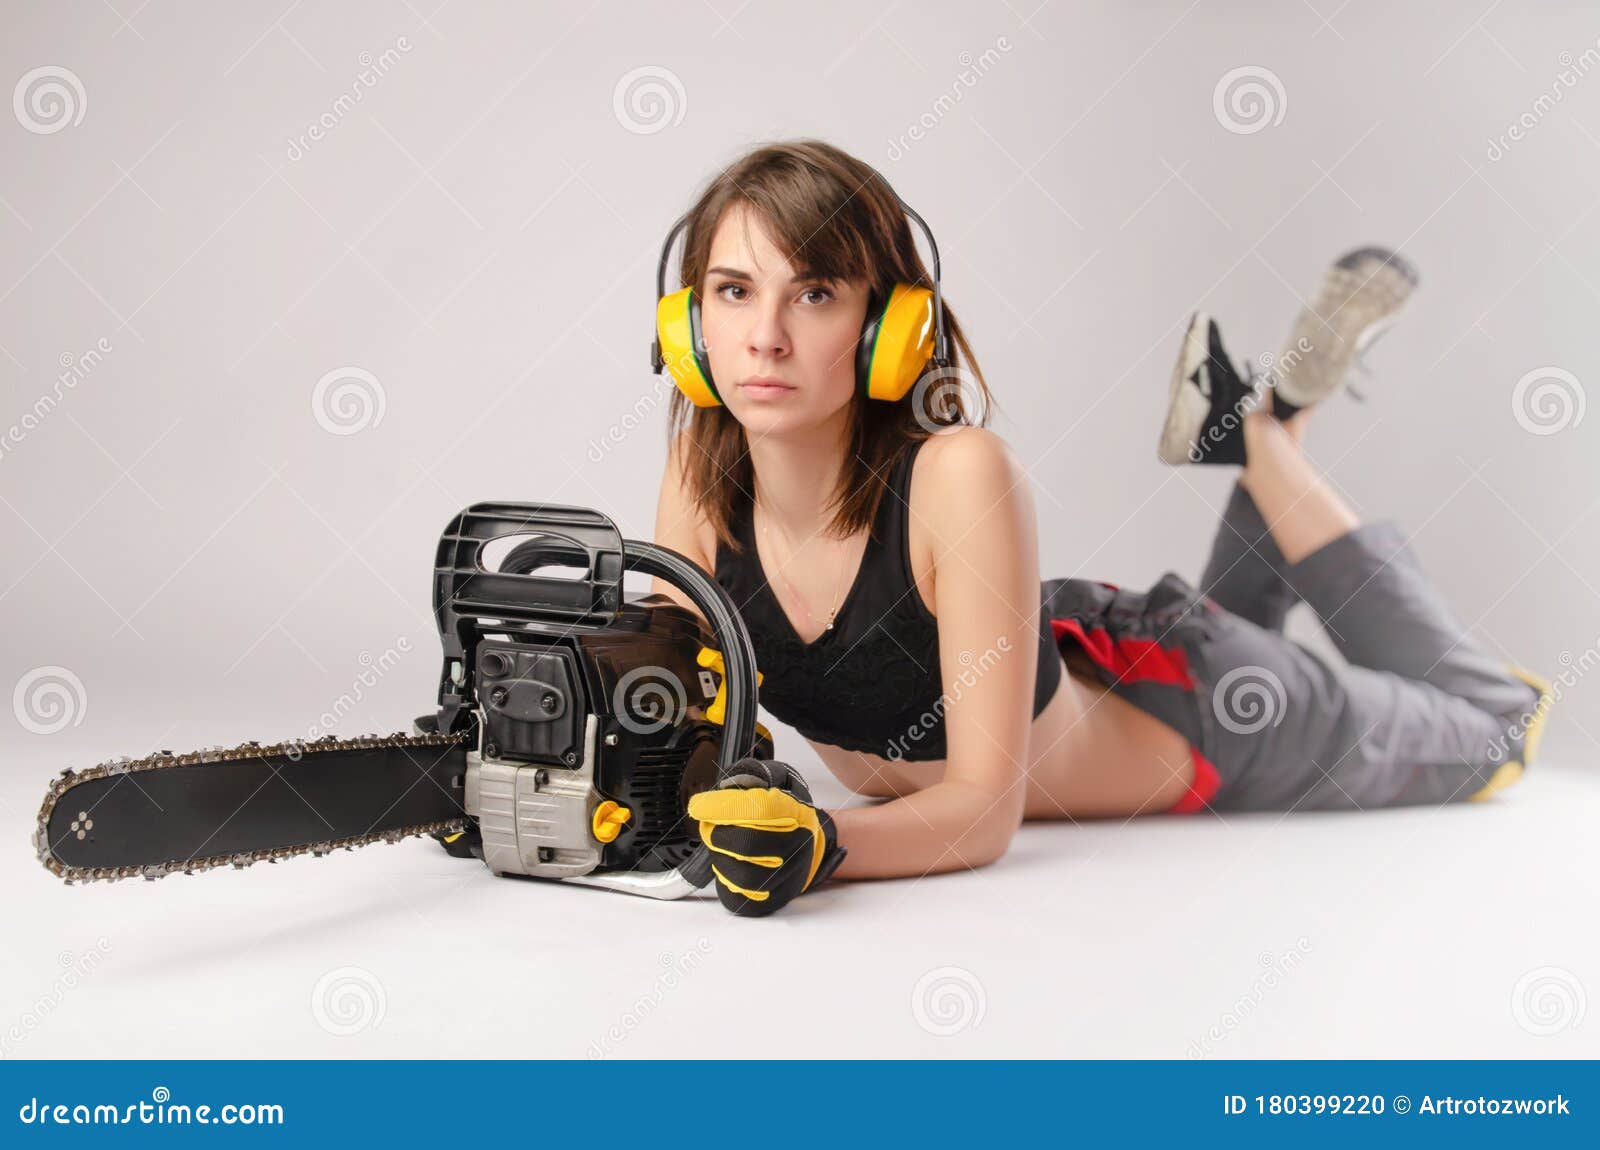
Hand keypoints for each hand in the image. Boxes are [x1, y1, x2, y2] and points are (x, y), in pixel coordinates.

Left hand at [687, 759, 845, 915]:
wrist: (809, 850)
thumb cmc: (787, 816)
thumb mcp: (777, 782)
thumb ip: (751, 777)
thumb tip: (724, 786)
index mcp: (796, 814)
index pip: (758, 809)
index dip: (722, 807)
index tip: (699, 804)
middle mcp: (795, 849)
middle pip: (746, 844)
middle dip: (716, 833)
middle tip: (708, 825)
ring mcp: (786, 879)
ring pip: (739, 875)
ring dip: (719, 857)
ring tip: (721, 844)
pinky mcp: (772, 902)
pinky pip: (737, 897)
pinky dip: (724, 879)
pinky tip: (728, 864)